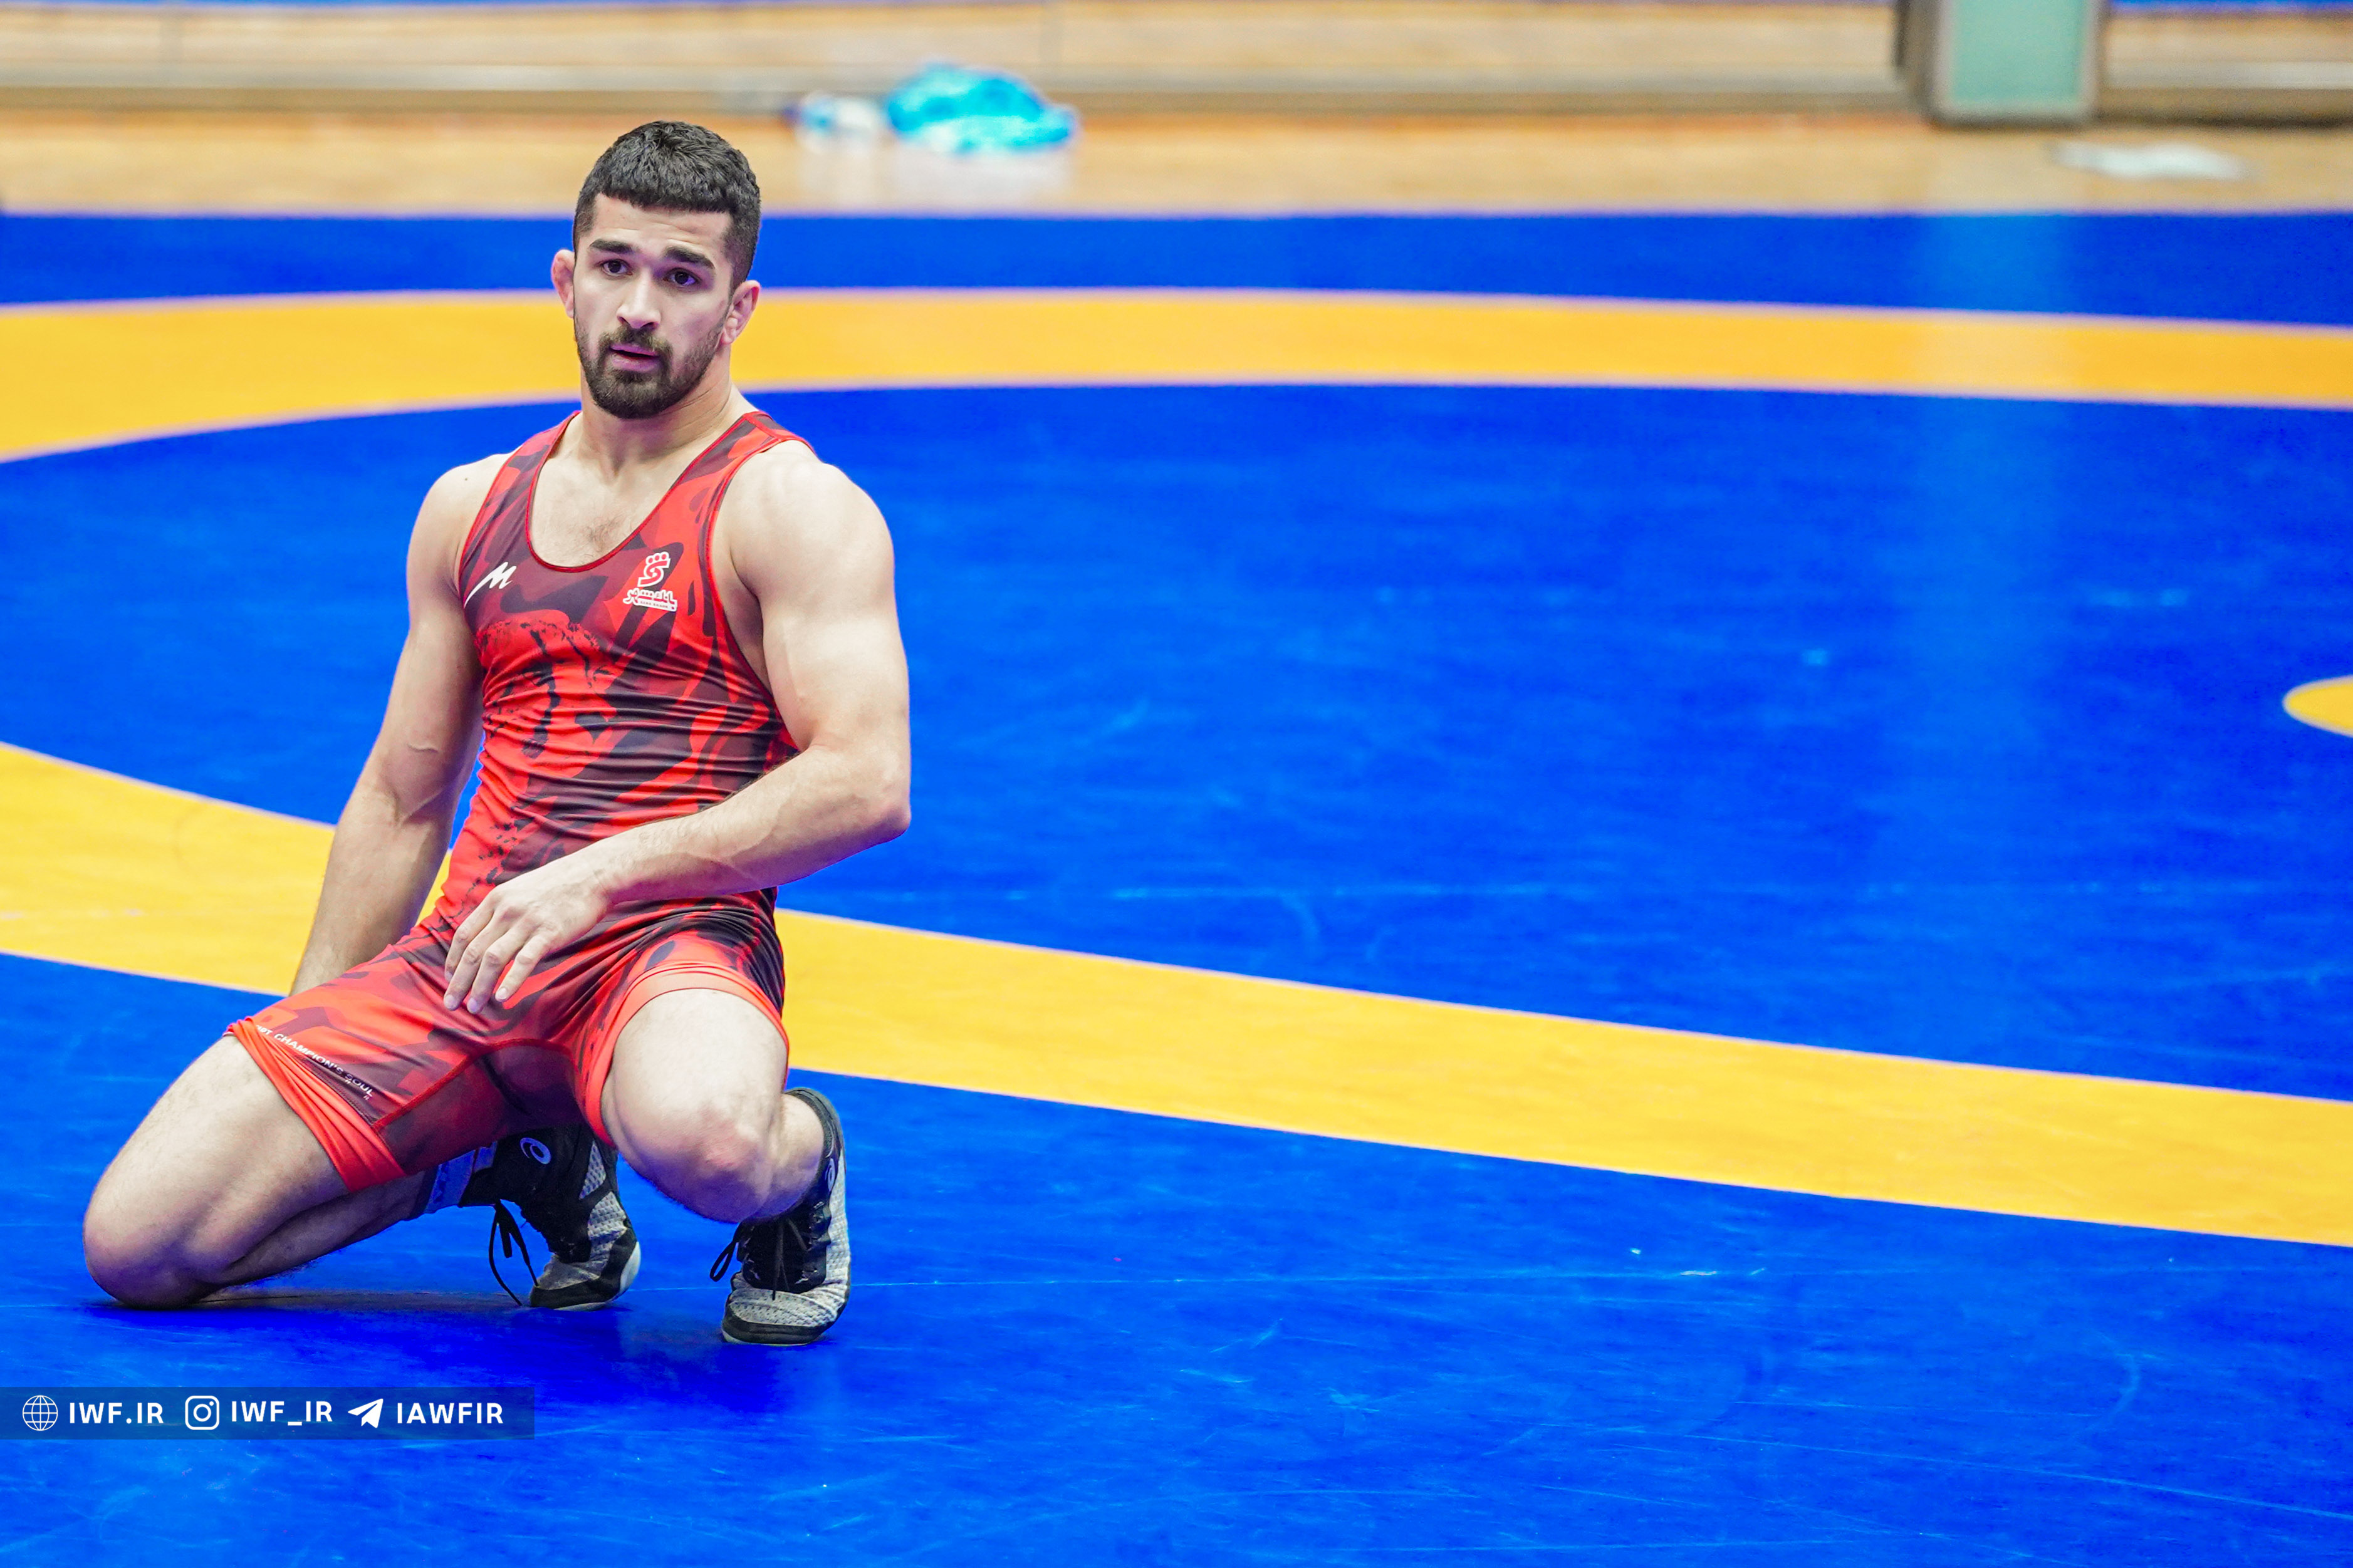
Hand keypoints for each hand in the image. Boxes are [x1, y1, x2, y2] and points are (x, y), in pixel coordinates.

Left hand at [441, 852, 612, 1012]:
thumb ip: (503, 910)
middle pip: (473, 951)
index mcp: (496, 899)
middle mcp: (506, 911)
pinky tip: (502, 998)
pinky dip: (510, 981)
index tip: (449, 978)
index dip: (453, 959)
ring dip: (479, 987)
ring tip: (473, 1008)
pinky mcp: (549, 934)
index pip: (464, 934)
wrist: (594, 874)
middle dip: (459, 981)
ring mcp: (527, 922)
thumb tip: (488, 933)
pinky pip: (524, 962)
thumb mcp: (521, 889)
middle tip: (451, 1003)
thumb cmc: (560, 884)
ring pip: (492, 959)